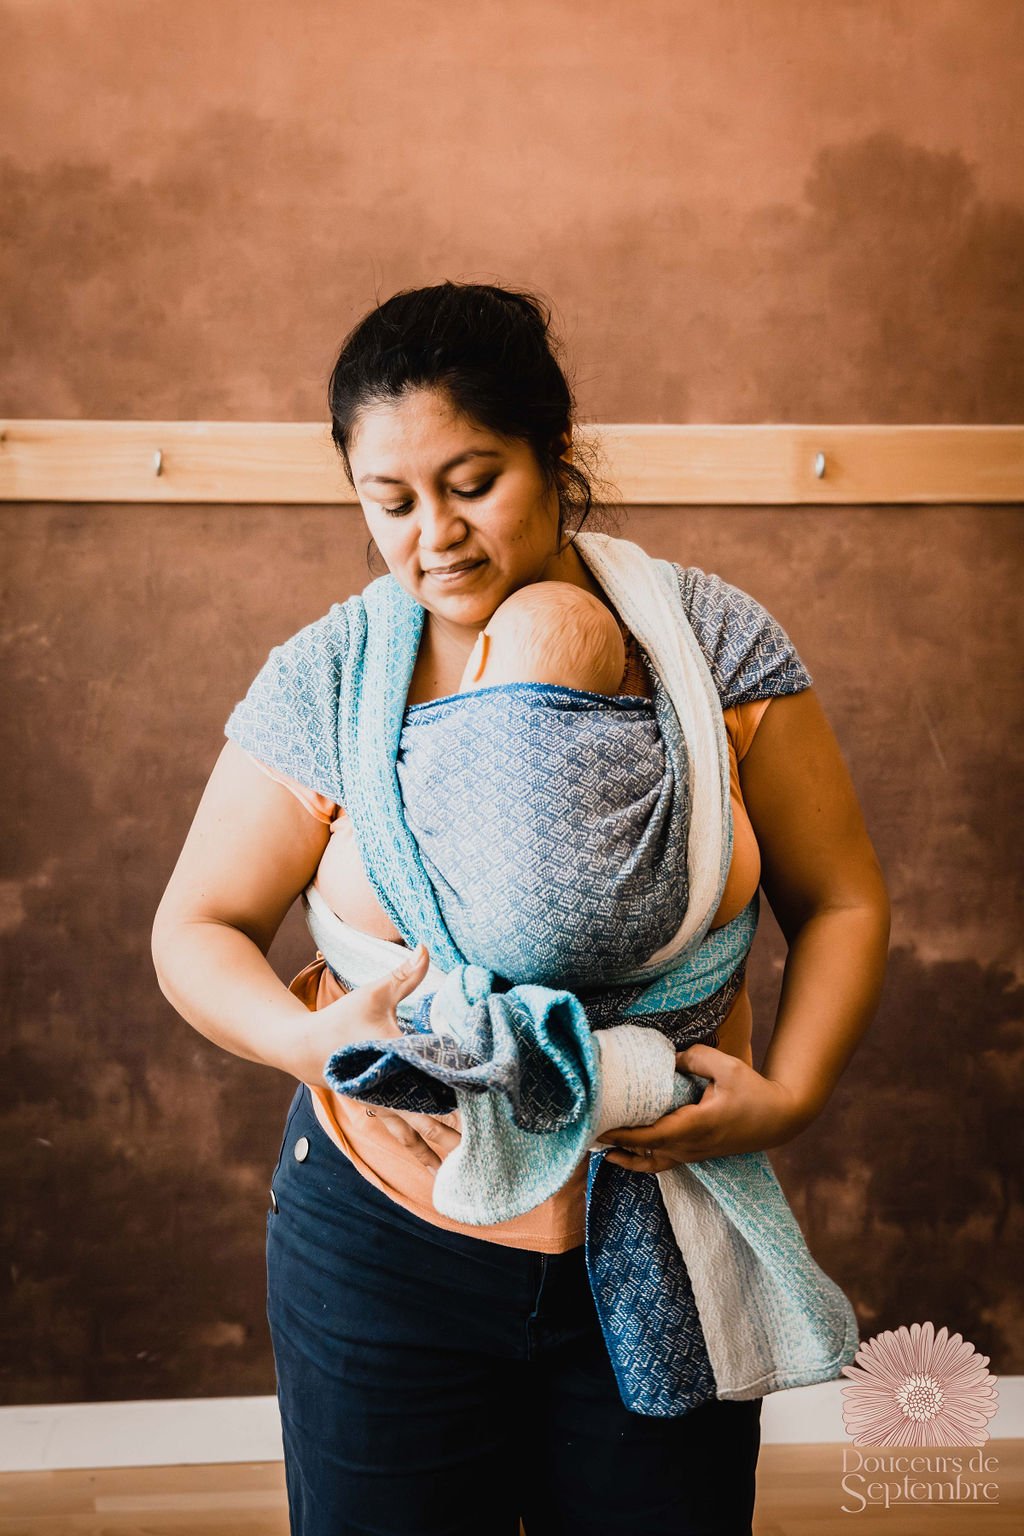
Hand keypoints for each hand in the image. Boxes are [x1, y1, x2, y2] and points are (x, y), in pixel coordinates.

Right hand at [286, 940, 461, 1171]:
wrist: (301, 1048)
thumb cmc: (340, 1020)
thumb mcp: (373, 994)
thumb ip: (404, 975)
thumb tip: (425, 946)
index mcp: (394, 1059)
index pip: (433, 1076)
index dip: (459, 1089)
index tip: (485, 1100)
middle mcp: (390, 1088)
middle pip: (429, 1115)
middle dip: (454, 1131)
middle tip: (484, 1147)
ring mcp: (380, 1103)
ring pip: (414, 1134)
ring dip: (436, 1151)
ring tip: (458, 1173)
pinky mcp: (374, 1110)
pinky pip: (399, 1136)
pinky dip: (416, 1151)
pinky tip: (431, 1169)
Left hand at [600, 1043, 811, 1173]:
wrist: (779, 1118)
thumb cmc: (754, 1092)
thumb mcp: (728, 1066)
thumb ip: (695, 1058)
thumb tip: (667, 1057)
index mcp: (695, 1127)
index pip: (649, 1136)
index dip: (621, 1134)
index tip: (597, 1127)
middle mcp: (690, 1146)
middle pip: (644, 1152)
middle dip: (615, 1144)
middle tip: (588, 1132)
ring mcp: (693, 1154)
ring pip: (652, 1163)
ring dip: (626, 1156)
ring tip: (601, 1147)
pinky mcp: (697, 1153)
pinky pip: (663, 1162)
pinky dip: (642, 1159)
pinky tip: (627, 1151)